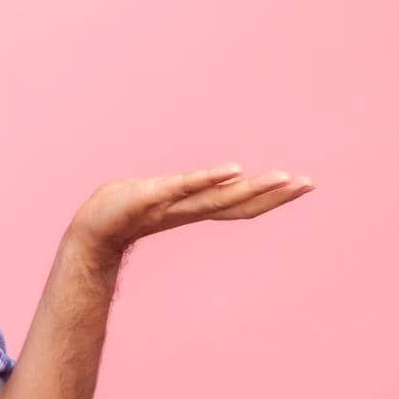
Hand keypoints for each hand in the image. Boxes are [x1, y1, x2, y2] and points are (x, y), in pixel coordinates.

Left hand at [70, 162, 316, 262]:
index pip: (241, 205)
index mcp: (196, 209)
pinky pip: (184, 186)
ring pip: (219, 198)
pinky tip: (232, 170)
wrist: (90, 229)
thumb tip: (208, 185)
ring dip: (252, 187)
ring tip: (282, 177)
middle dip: (275, 194)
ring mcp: (172, 204)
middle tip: (308, 183)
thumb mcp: (164, 198)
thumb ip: (187, 194)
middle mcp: (190, 210)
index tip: (305, 185)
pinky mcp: (151, 196)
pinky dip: (208, 178)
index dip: (273, 198)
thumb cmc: (126, 210)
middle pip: (239, 204)